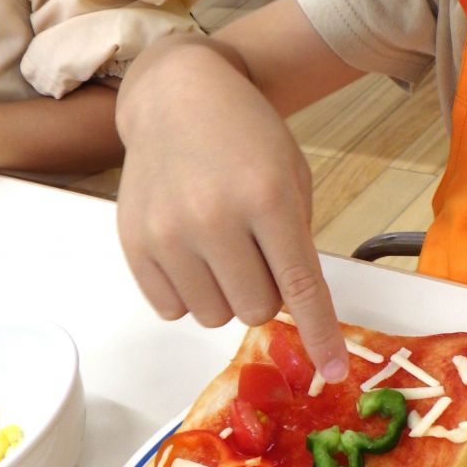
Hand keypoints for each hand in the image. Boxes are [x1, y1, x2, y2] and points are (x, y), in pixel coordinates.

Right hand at [116, 40, 347, 381]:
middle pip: (255, 309)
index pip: (299, 286)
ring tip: (223, 248)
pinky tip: (192, 251)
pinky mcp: (134, 243)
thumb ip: (297, 239)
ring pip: (214, 315)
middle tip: (260, 254)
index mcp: (266, 195)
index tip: (332, 370)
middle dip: (267, 293)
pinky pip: (172, 309)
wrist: (177, 96)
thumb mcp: (292, 174)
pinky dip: (190, 292)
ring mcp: (168, 232)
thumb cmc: (245, 134)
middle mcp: (213, 217)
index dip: (319, 334)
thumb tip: (298, 311)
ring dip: (228, 294)